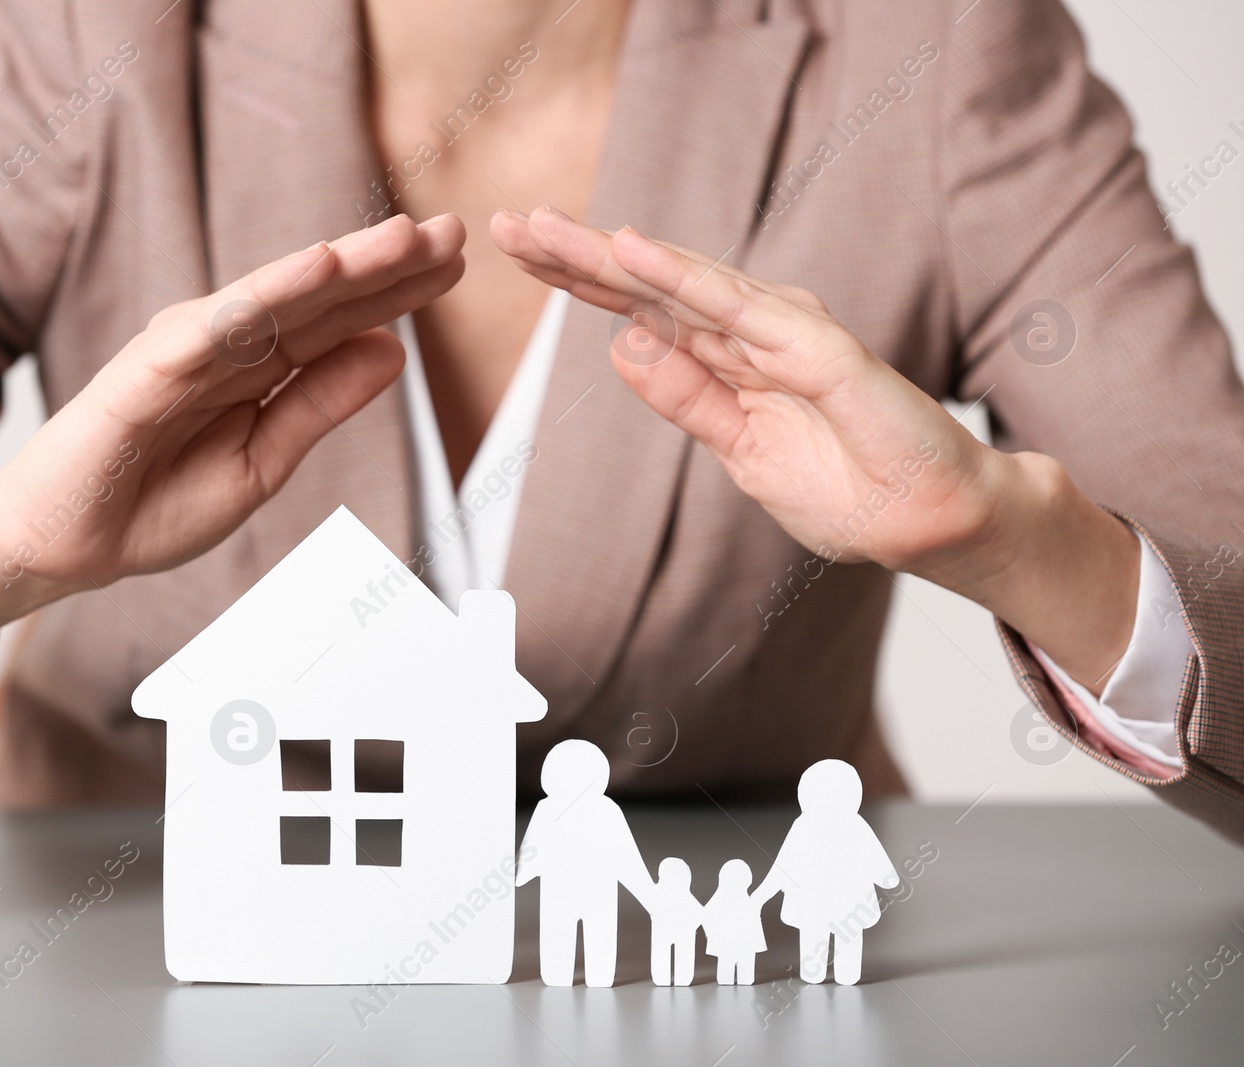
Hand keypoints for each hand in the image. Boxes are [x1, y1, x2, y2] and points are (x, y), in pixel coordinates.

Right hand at [0, 214, 466, 709]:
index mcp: (257, 372)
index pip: (338, 322)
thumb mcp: (264, 463)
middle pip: (320, 299)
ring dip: (342, 265)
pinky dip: (268, 294)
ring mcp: (188, 352)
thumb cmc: (152, 503)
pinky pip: (218, 327)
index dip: (398, 292)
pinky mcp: (148, 369)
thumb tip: (394, 352)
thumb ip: (321, 405)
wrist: (64, 545)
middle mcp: (228, 348)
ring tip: (403, 237)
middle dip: (387, 265)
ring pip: (279, 299)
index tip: (456, 263)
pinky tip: (320, 267)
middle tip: (453, 231)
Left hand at [491, 206, 1138, 690]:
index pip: (640, 309)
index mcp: (729, 359)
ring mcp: (785, 335)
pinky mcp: (819, 349)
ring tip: (547, 228)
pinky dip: (685, 278)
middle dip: (575, 256)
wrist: (933, 519)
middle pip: (648, 285)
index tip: (514, 254)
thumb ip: (688, 399)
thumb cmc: (848, 485)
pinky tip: (631, 251)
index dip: (578, 280)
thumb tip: (624, 346)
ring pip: (682, 283)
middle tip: (506, 223)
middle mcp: (751, 333)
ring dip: (612, 254)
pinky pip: (739, 310)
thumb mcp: (741, 449)